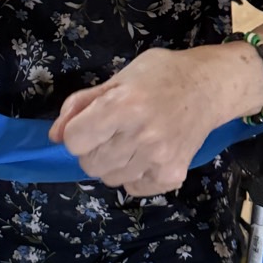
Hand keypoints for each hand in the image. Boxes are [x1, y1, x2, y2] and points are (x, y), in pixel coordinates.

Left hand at [48, 48, 221, 197]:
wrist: (209, 87)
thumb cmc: (160, 74)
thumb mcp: (117, 78)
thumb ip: (81, 105)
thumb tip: (53, 136)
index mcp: (124, 106)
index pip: (74, 141)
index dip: (76, 132)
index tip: (90, 122)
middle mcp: (142, 136)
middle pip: (89, 164)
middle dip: (92, 148)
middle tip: (112, 130)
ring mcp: (159, 159)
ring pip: (109, 178)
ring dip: (112, 163)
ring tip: (131, 140)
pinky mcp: (173, 175)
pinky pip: (133, 188)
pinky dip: (133, 175)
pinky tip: (146, 153)